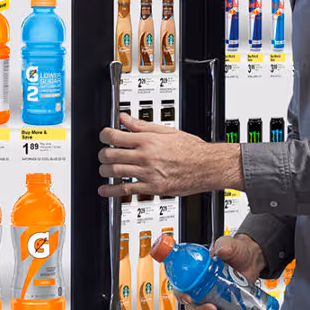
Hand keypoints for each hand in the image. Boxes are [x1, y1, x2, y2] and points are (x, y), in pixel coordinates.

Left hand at [98, 113, 241, 197]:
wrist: (208, 166)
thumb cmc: (192, 149)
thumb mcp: (167, 131)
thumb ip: (142, 126)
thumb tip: (124, 118)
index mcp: (148, 140)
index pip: (115, 136)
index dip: (104, 136)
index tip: (103, 136)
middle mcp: (146, 156)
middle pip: (110, 155)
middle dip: (102, 155)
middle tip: (103, 154)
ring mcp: (148, 173)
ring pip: (115, 172)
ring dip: (105, 171)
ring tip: (104, 169)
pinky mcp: (153, 188)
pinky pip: (127, 190)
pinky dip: (112, 191)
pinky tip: (105, 190)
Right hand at [179, 234, 266, 309]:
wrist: (251, 260)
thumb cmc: (236, 251)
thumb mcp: (229, 245)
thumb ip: (224, 245)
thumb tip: (221, 251)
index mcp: (196, 274)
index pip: (181, 287)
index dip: (181, 295)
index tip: (189, 298)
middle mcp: (201, 289)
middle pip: (192, 306)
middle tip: (212, 308)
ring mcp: (212, 299)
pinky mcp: (224, 306)